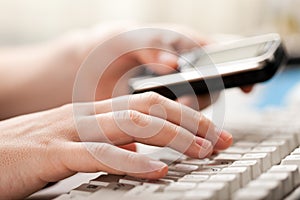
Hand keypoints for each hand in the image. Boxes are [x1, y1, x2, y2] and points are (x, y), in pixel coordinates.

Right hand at [0, 92, 231, 198]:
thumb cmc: (31, 151)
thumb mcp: (79, 145)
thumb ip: (109, 145)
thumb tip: (138, 152)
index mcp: (96, 114)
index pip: (150, 105)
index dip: (184, 116)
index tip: (211, 132)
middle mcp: (89, 116)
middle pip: (149, 109)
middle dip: (189, 122)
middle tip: (219, 139)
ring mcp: (72, 132)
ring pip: (131, 125)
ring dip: (171, 136)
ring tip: (201, 150)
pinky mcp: (54, 153)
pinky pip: (99, 154)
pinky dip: (131, 162)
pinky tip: (155, 169)